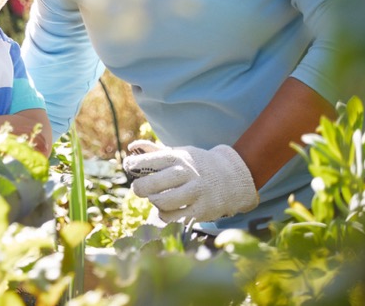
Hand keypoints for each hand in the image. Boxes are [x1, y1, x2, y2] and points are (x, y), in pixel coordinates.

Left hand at [122, 140, 258, 223]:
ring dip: (154, 202)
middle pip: (150, 185)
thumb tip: (132, 147)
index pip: (147, 161)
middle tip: (140, 189)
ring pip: (161, 203)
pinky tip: (167, 209)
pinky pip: (174, 218)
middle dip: (139, 188)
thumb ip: (154, 151)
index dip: (133, 165)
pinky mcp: (202, 211)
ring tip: (156, 198)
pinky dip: (165, 215)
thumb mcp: (180, 153)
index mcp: (178, 158)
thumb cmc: (198, 165)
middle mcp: (186, 174)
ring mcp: (195, 193)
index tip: (131, 167)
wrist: (233, 178)